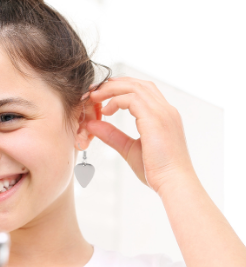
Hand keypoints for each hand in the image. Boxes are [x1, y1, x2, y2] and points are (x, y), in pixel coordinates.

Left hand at [85, 77, 195, 195]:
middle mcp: (165, 110)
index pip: (143, 90)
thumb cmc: (157, 171)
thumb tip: (92, 124)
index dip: (121, 89)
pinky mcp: (155, 119)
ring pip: (134, 87)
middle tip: (94, 91)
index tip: (102, 97)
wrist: (173, 183)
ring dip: (111, 89)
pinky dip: (115, 100)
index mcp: (163, 116)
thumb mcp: (129, 148)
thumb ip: (112, 135)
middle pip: (138, 83)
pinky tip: (106, 111)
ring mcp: (162, 112)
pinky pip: (132, 99)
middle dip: (114, 84)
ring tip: (95, 97)